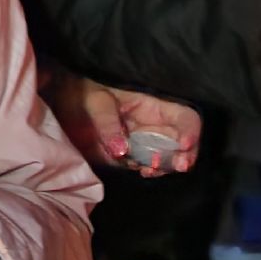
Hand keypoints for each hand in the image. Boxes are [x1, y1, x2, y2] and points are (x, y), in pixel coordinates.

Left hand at [45, 74, 200, 175]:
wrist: (70, 91)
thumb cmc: (88, 88)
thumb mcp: (96, 101)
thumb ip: (108, 124)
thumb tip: (121, 151)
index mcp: (156, 104)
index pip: (186, 117)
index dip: (190, 131)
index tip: (184, 145)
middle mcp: (158, 121)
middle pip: (183, 141)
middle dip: (183, 156)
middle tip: (177, 167)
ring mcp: (149, 137)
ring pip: (169, 155)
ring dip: (165, 165)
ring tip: (150, 170)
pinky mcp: (137, 149)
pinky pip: (151, 161)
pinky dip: (150, 168)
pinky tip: (142, 171)